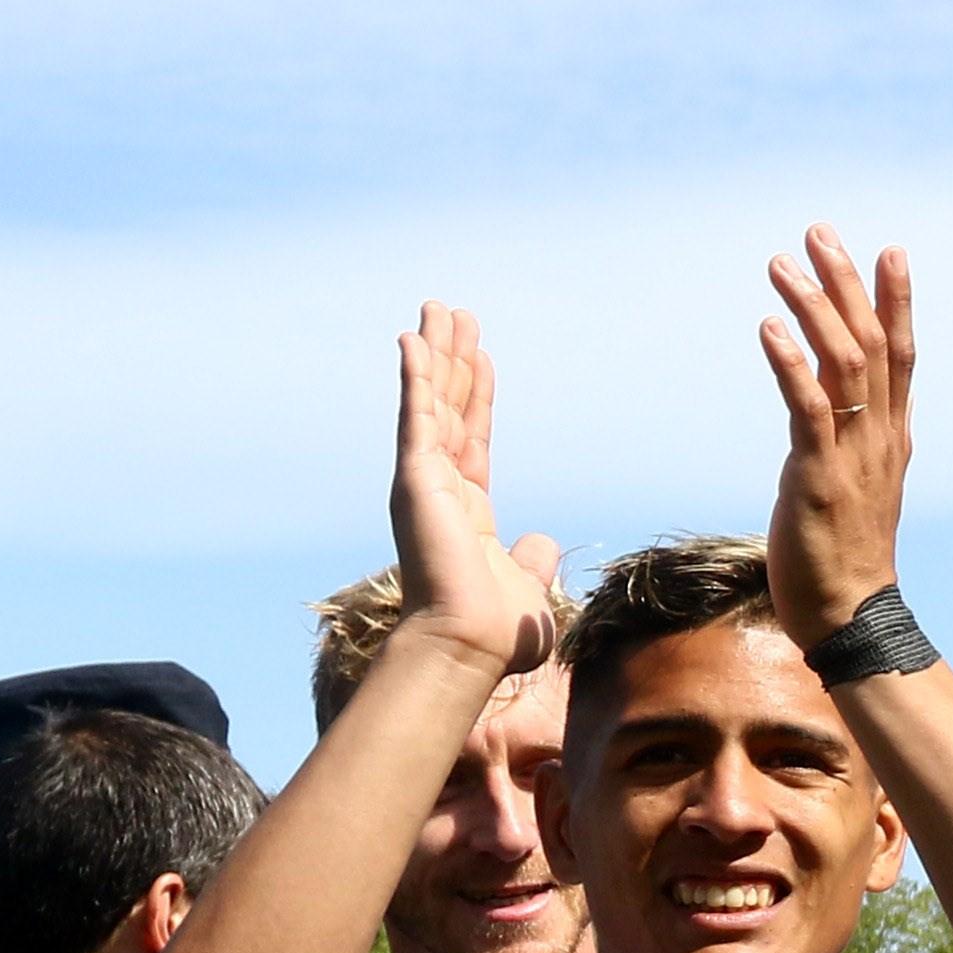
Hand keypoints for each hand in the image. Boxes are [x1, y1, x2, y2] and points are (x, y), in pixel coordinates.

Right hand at [391, 304, 563, 677]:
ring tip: (438, 308)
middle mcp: (441, 488)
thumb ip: (533, 560)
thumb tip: (540, 542)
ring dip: (434, 352)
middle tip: (453, 312)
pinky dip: (414, 376)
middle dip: (452, 358)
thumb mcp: (529, 586)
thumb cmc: (497, 631)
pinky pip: (416, 416)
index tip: (482, 354)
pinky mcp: (415, 478)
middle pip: (449, 406)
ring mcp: (425, 480)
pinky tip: (412, 339)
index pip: (473, 436)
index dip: (477, 393)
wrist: (471, 644)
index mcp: (468, 509)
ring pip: (431, 400)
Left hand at [759, 227, 919, 641]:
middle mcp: (880, 437)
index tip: (888, 250)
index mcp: (891, 436)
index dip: (896, 299)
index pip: (902, 354)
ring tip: (782, 265)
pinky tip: (769, 327)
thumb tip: (844, 401)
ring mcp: (853, 455)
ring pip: (846, 363)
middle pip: (875, 343)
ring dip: (814, 308)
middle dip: (848, 283)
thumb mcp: (858, 482)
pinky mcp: (818, 477)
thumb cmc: (845, 554)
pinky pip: (809, 409)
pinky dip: (791, 364)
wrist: (851, 616)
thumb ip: (854, 436)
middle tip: (820, 232)